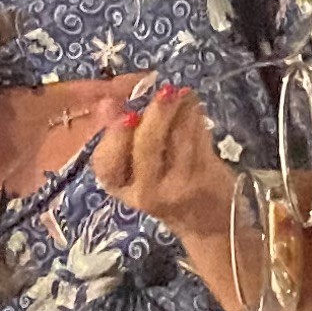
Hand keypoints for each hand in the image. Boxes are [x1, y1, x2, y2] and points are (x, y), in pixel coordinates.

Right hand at [90, 82, 237, 243]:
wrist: (203, 220)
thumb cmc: (161, 183)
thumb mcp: (133, 169)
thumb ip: (121, 137)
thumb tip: (107, 102)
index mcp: (120, 185)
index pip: (106, 164)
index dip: (114, 137)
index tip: (126, 113)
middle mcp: (145, 190)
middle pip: (147, 147)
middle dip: (156, 114)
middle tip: (165, 90)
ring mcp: (178, 186)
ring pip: (178, 137)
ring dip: (180, 108)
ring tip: (180, 93)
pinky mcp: (205, 179)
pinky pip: (199, 138)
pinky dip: (196, 116)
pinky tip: (193, 104)